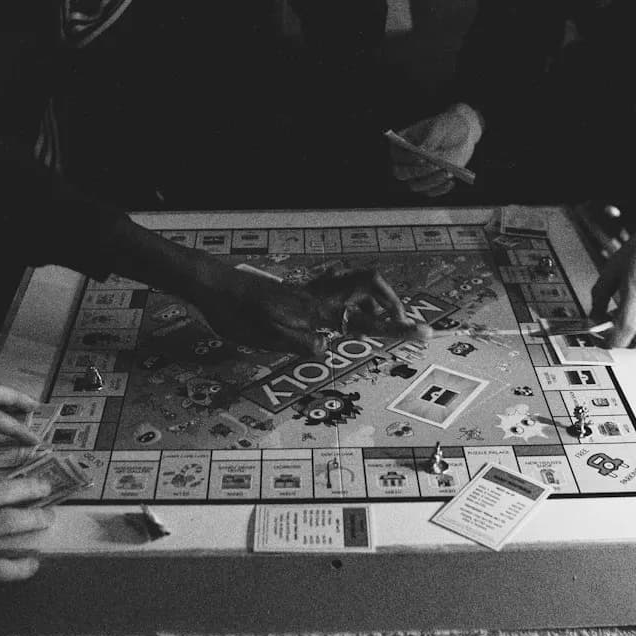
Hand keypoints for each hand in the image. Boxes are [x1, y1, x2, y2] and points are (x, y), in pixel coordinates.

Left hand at [181, 259, 432, 354]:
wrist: (212, 287)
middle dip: (392, 305)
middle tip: (404, 324)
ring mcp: (307, 294)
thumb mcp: (264, 335)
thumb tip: (326, 348)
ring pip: (353, 292)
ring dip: (372, 305)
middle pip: (368, 289)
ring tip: (382, 323)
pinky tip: (341, 321)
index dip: (395, 325)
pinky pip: (334, 297)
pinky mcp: (296, 296)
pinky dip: (349, 305)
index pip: (364, 317)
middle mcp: (317, 298)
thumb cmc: (234, 312)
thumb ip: (299, 342)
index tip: (422, 332)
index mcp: (316, 310)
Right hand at [390, 104, 483, 196]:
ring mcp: (416, 174)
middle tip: (434, 166)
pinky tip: (451, 181)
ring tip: (448, 172)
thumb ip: (431, 140)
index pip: (397, 154)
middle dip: (416, 172)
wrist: (462, 134)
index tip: (422, 157)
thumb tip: (423, 151)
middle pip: (400, 173)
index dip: (407, 158)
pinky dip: (440, 189)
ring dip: (431, 181)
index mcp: (402, 144)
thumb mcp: (440, 128)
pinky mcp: (429, 182)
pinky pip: (430, 192)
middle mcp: (405, 161)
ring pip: (415, 185)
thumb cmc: (447, 126)